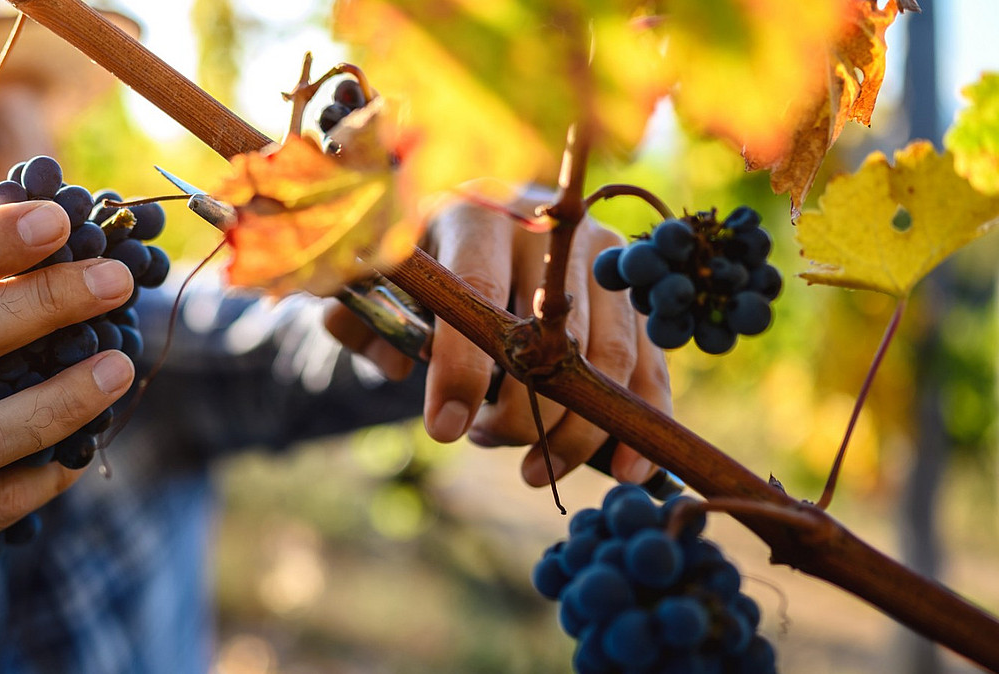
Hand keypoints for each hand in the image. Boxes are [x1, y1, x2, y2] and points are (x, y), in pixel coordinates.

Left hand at [324, 195, 669, 487]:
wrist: (485, 216)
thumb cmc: (427, 260)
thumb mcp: (381, 280)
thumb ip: (363, 321)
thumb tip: (395, 367)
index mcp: (478, 217)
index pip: (480, 295)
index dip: (463, 368)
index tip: (445, 431)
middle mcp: (549, 233)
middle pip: (551, 338)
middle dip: (522, 412)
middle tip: (485, 441)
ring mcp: (602, 256)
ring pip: (607, 358)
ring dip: (576, 430)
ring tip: (535, 469)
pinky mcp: (632, 289)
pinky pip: (649, 362)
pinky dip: (642, 418)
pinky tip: (627, 470)